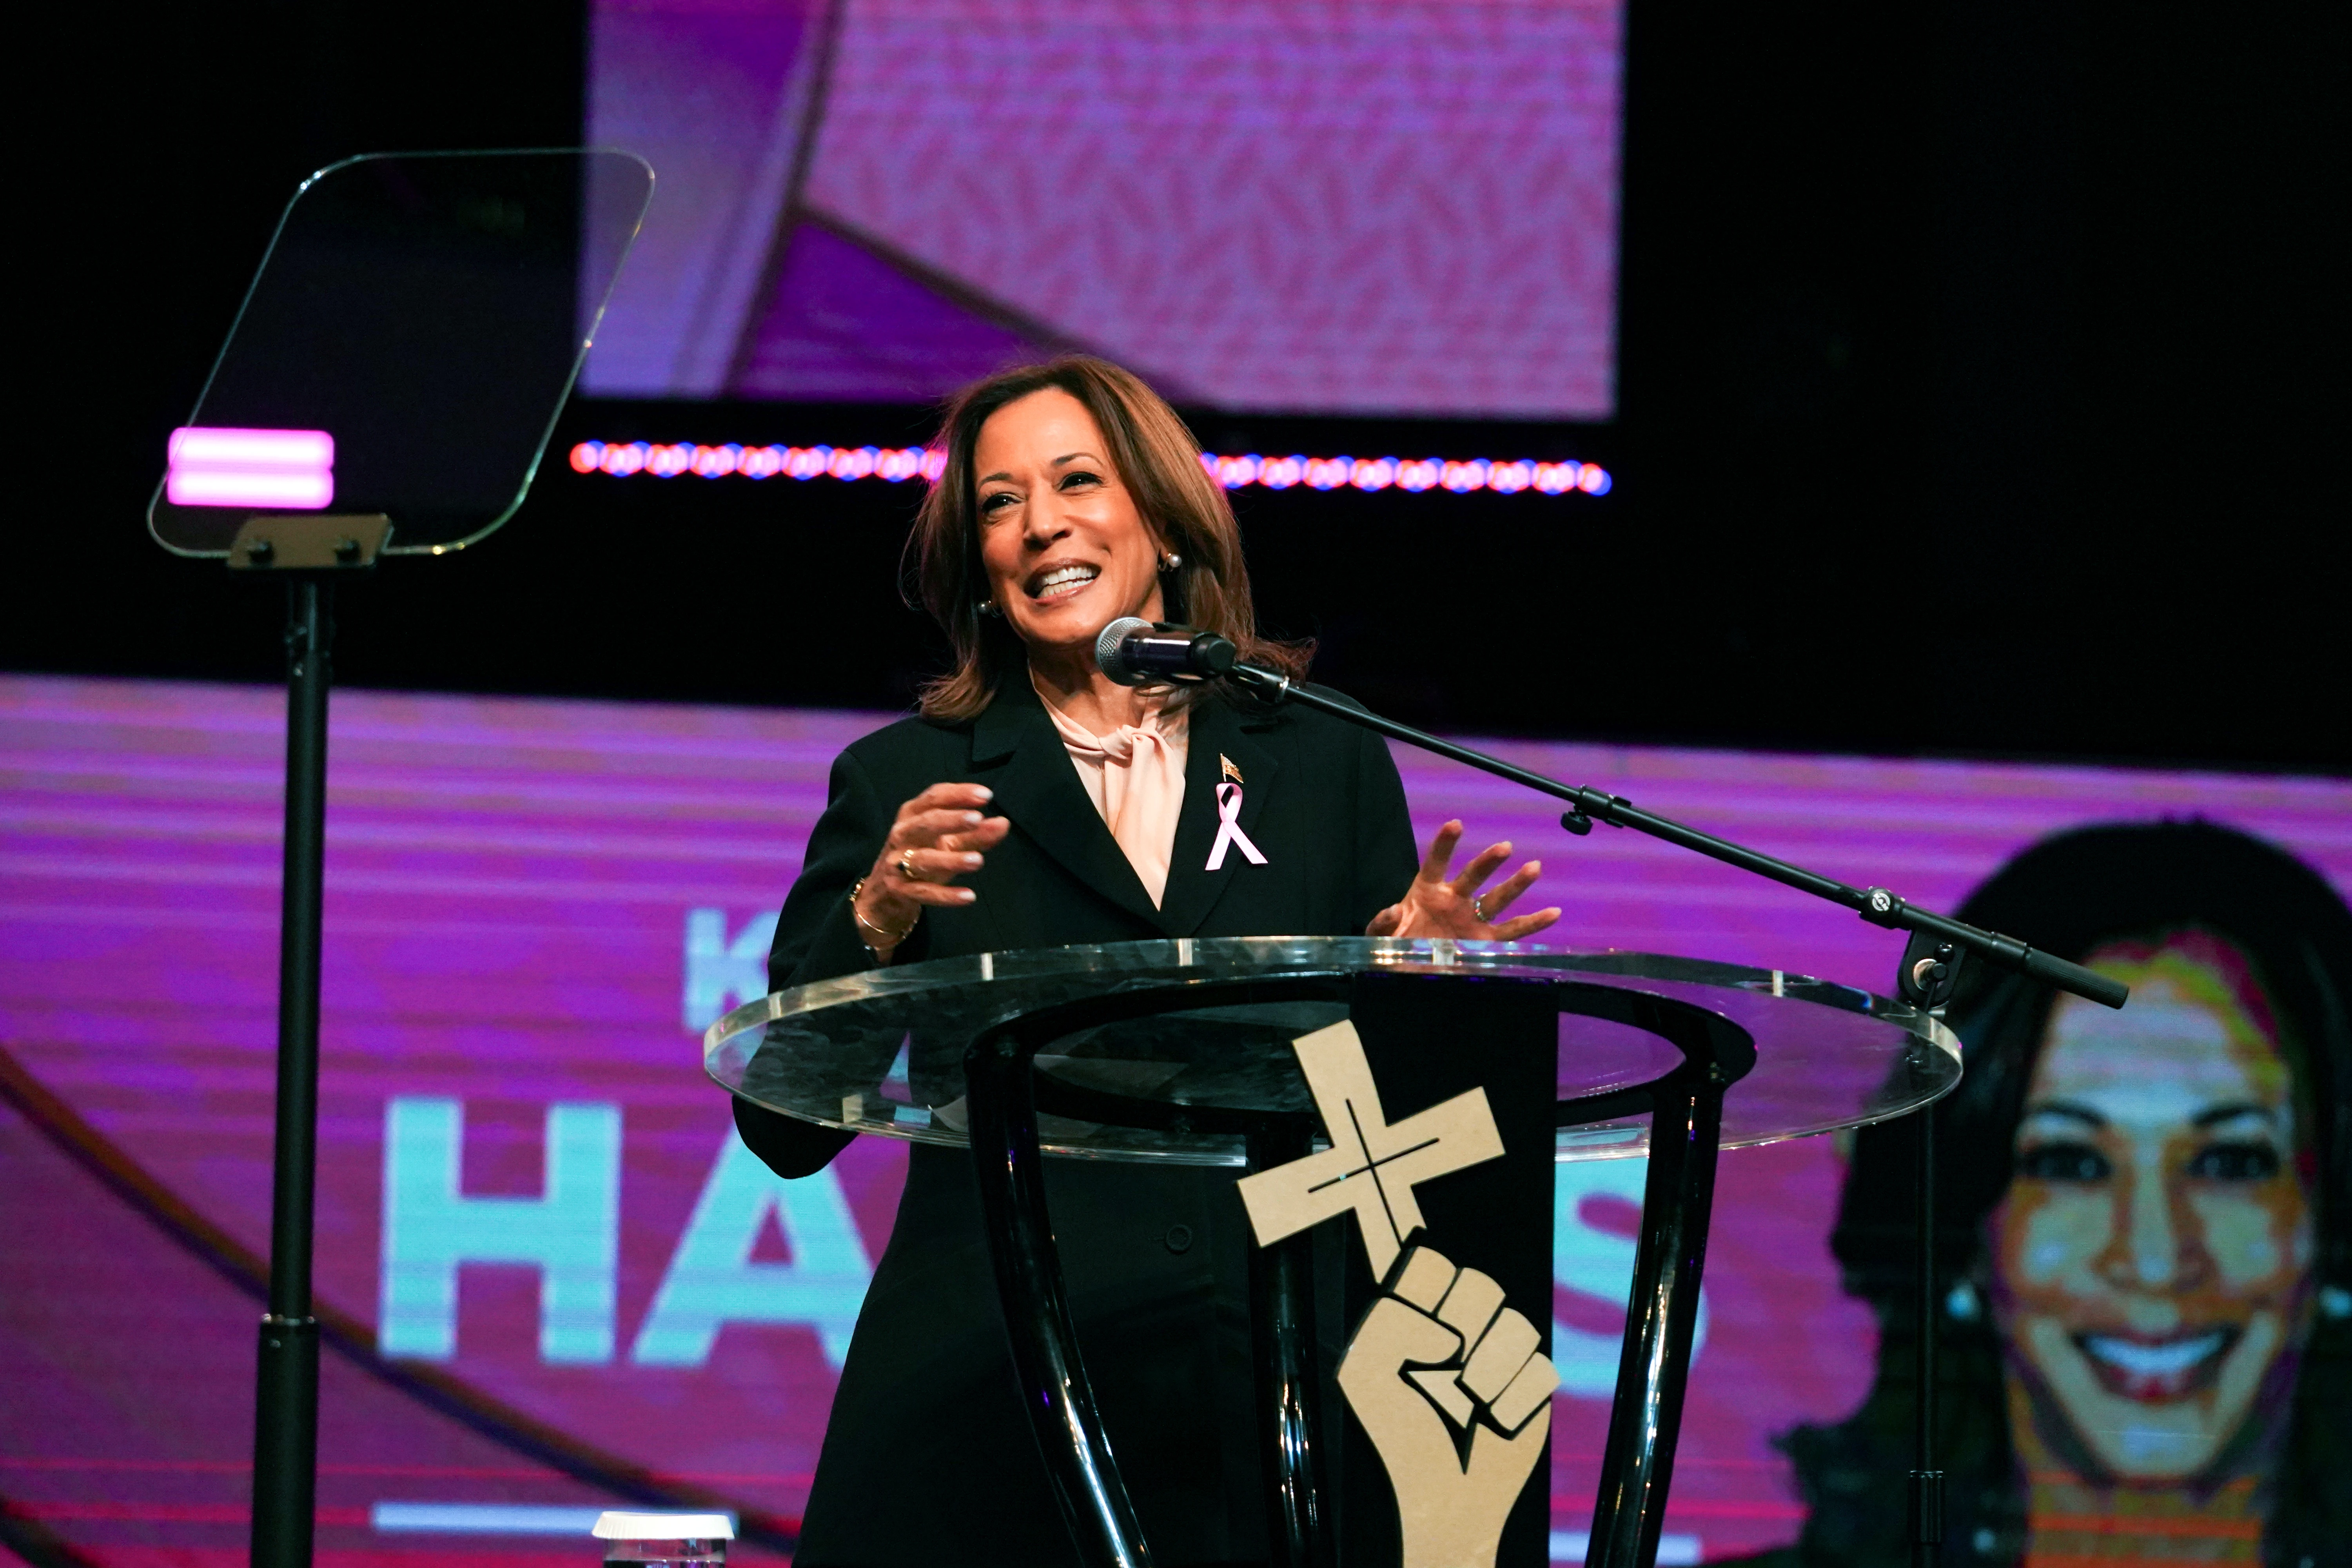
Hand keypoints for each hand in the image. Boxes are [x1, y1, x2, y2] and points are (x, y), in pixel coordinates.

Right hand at [855, 783, 1010, 951]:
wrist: (883, 892)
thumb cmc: (920, 855)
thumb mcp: (948, 842)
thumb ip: (976, 834)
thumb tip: (1004, 823)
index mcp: (913, 814)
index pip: (934, 797)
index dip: (959, 794)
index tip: (987, 795)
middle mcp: (902, 834)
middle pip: (925, 823)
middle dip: (951, 820)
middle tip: (977, 819)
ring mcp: (897, 862)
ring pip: (923, 859)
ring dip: (951, 859)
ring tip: (978, 860)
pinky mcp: (900, 890)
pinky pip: (923, 892)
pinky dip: (946, 896)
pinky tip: (969, 896)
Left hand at [1338, 1244, 1558, 1567]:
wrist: (1443, 1496)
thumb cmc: (1399, 1434)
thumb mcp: (1365, 1373)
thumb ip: (1389, 1323)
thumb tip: (1449, 1331)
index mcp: (1417, 1313)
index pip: (1431, 1261)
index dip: (1425, 1288)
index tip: (1416, 1325)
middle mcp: (1460, 1324)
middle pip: (1480, 1283)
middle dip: (1461, 1331)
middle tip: (1441, 1371)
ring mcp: (1500, 1351)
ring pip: (1517, 1324)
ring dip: (1486, 1375)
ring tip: (1466, 1404)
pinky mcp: (1533, 1381)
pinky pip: (1541, 1368)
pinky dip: (1513, 1402)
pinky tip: (1494, 1421)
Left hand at [1366, 821, 1559, 941]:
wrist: (1407, 969)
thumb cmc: (1395, 946)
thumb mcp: (1382, 936)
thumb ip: (1383, 923)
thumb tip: (1394, 911)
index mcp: (1427, 890)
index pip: (1436, 862)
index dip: (1445, 844)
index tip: (1456, 824)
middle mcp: (1454, 899)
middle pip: (1473, 877)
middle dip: (1488, 862)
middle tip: (1505, 847)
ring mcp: (1470, 919)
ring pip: (1497, 899)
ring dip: (1515, 884)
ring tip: (1533, 867)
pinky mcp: (1483, 941)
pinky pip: (1512, 931)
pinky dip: (1533, 923)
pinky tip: (1553, 913)